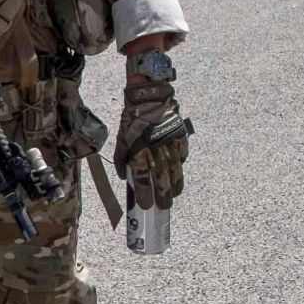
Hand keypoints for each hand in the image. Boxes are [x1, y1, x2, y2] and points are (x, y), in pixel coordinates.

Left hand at [116, 82, 191, 209]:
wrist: (150, 97)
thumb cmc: (132, 118)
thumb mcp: (121, 138)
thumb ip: (121, 159)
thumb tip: (124, 177)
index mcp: (139, 152)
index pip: (142, 179)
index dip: (145, 194)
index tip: (147, 206)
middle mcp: (155, 152)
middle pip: (161, 179)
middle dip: (163, 195)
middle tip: (165, 206)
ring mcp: (170, 146)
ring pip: (175, 171)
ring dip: (175, 185)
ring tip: (175, 195)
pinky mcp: (180, 138)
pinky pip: (182, 156)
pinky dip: (181, 166)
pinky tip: (179, 174)